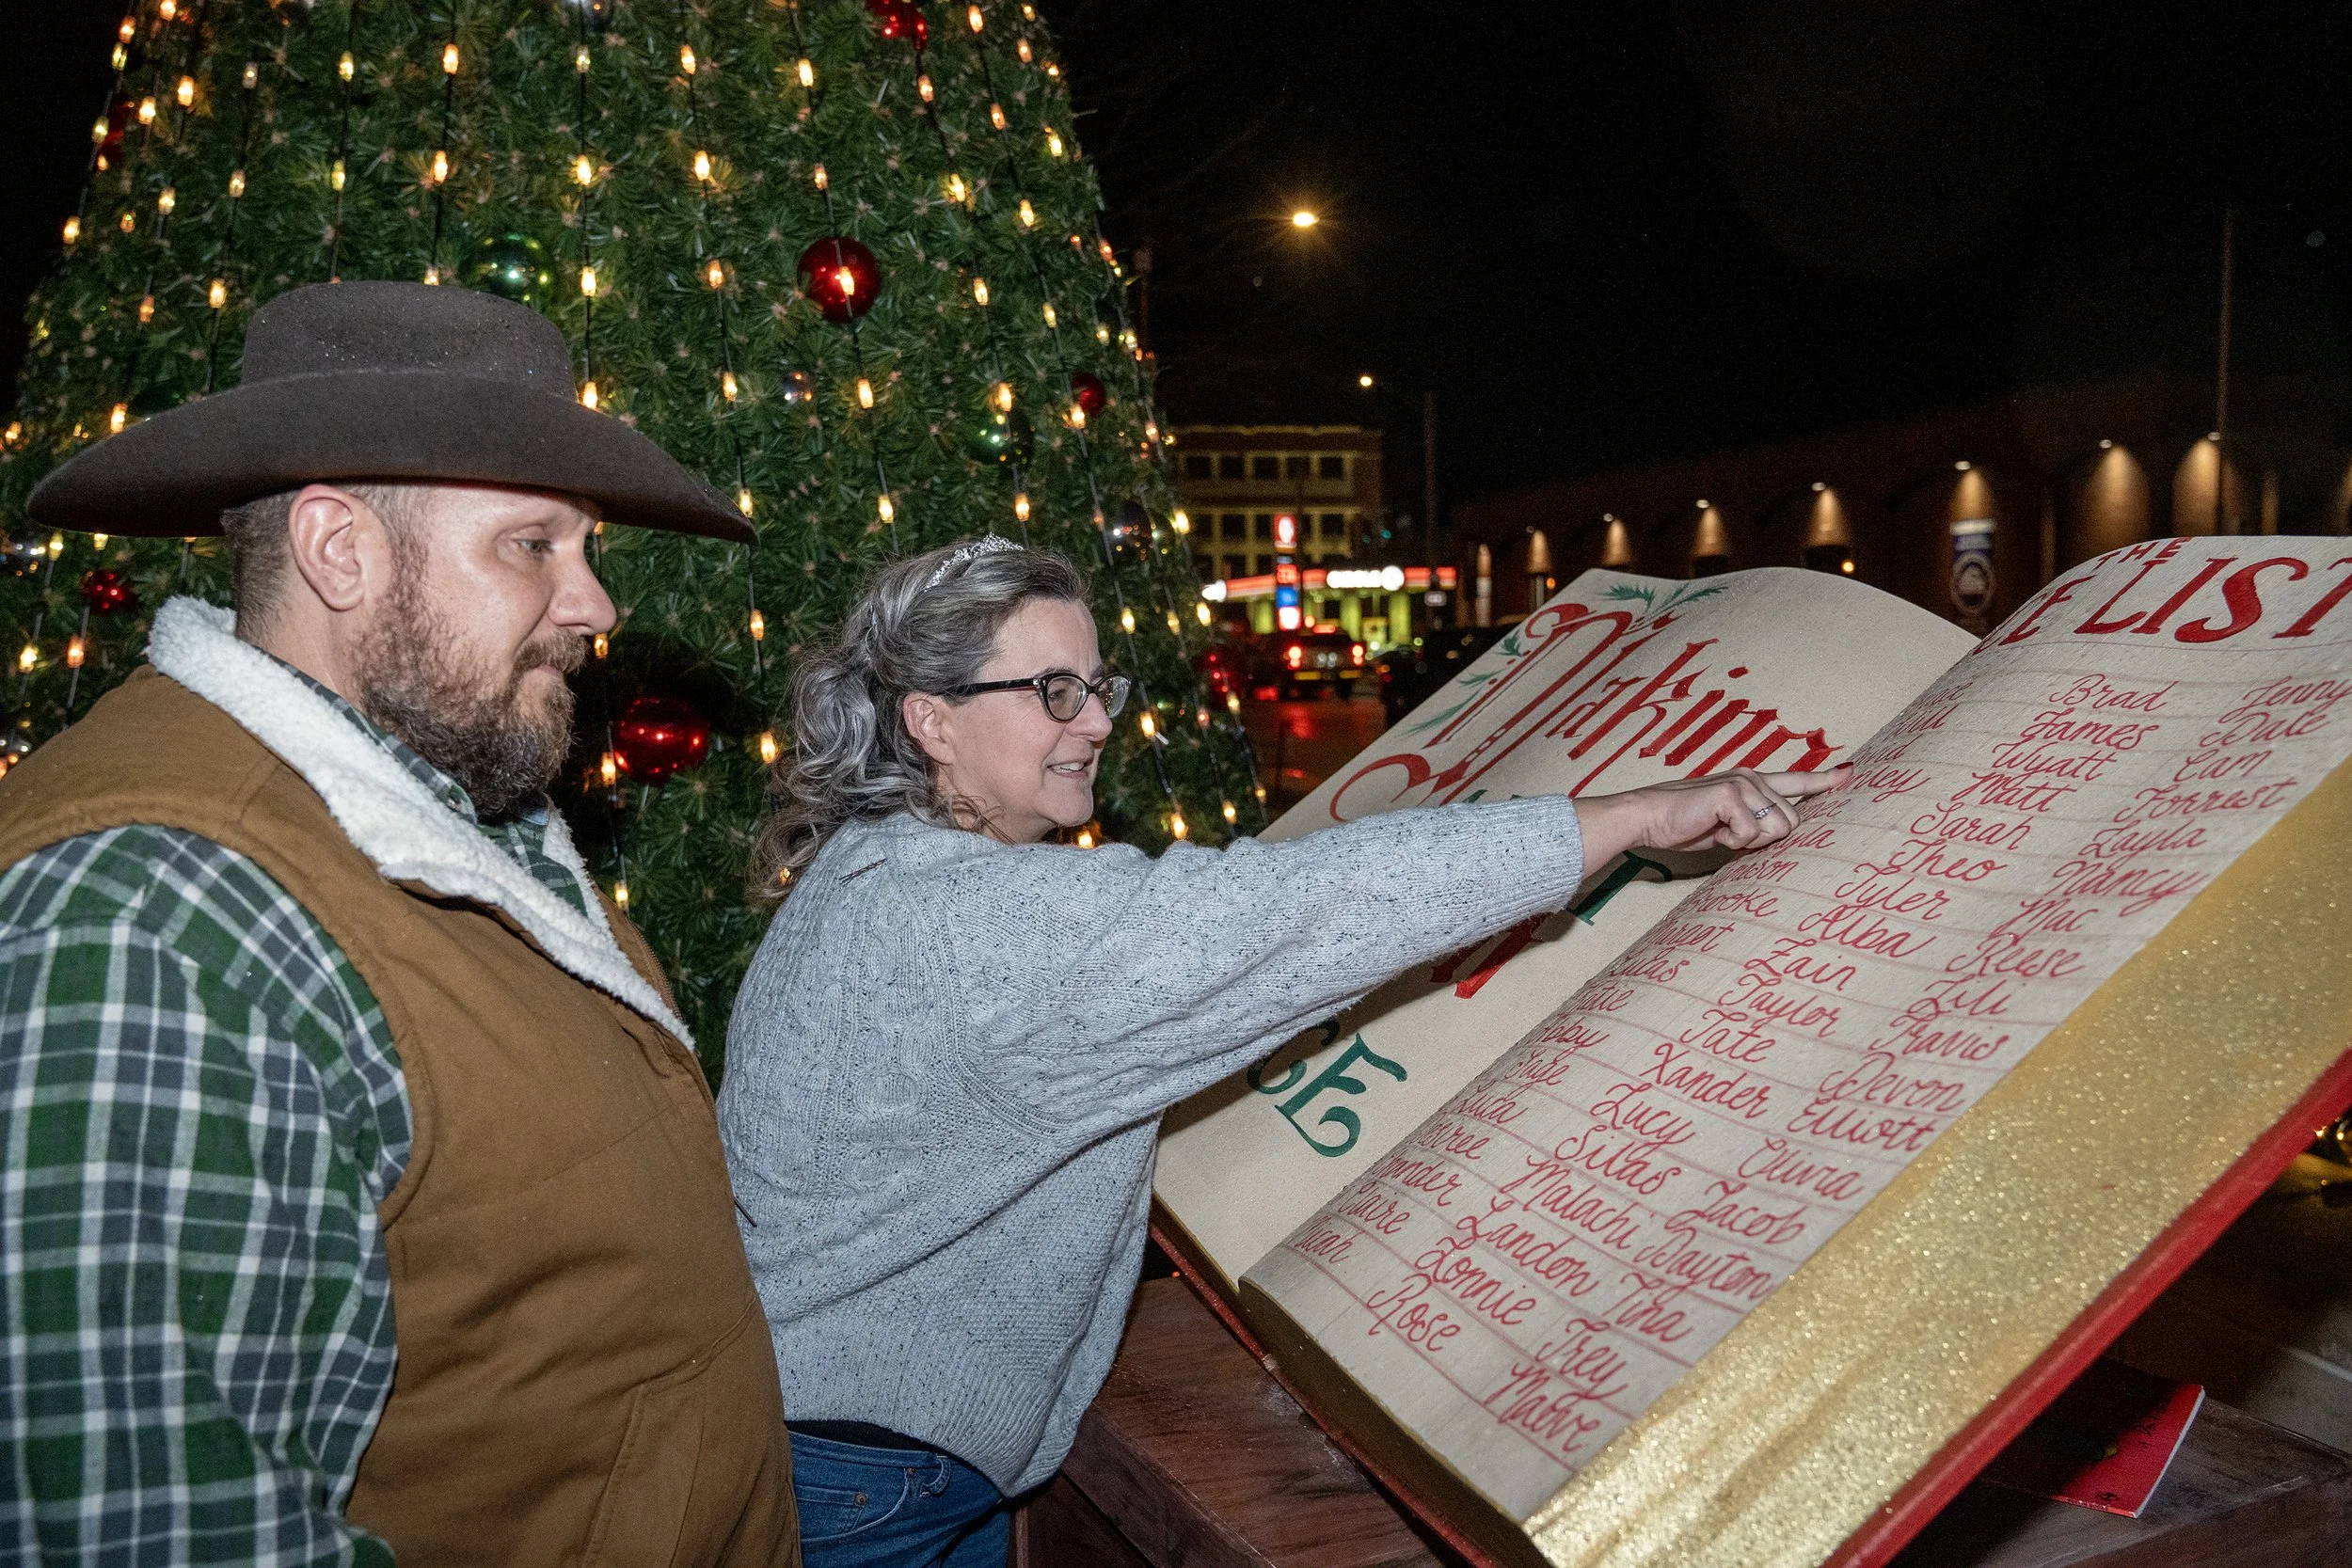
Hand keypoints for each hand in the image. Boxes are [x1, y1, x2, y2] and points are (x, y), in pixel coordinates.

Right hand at [1572, 767, 1849, 865]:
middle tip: (1732, 837)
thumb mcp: (1725, 825)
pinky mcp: (1731, 794)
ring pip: (1777, 828)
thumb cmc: (1681, 824)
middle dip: (1767, 840)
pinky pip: (1752, 833)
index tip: (1849, 774)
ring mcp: (1743, 783)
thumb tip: (1778, 836)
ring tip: (1721, 832)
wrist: (1647, 817)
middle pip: (1792, 821)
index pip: (1796, 780)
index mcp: (1751, 782)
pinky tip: (1713, 831)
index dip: (1824, 781)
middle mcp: (1752, 777)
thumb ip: (1753, 825)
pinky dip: (1733, 842)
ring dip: (1750, 841)